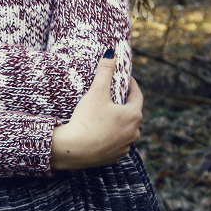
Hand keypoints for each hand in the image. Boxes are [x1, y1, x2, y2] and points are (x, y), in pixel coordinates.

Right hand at [51, 52, 142, 169]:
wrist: (73, 149)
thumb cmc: (86, 119)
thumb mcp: (96, 92)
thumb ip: (105, 71)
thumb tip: (112, 53)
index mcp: (133, 116)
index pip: (137, 95)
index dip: (131, 84)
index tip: (125, 78)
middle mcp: (134, 133)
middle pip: (132, 113)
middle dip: (124, 103)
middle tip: (114, 94)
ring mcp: (125, 147)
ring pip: (125, 129)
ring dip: (119, 121)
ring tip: (107, 113)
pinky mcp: (114, 157)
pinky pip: (116, 142)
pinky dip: (111, 135)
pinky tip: (100, 131)